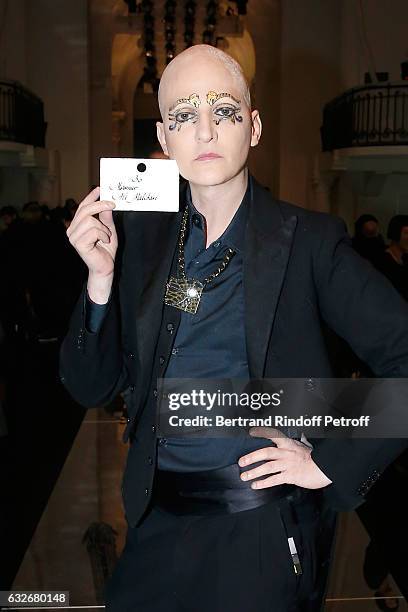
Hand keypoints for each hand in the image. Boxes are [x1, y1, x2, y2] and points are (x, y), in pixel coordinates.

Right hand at [67, 187, 116, 302]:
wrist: (106, 267)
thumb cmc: (106, 250)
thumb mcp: (108, 230)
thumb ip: (105, 218)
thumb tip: (106, 204)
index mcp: (77, 225)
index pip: (82, 207)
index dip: (91, 197)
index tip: (100, 188)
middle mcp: (72, 230)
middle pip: (85, 210)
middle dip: (100, 205)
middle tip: (113, 204)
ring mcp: (73, 237)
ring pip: (90, 220)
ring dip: (103, 228)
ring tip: (106, 237)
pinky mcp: (78, 243)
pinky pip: (93, 230)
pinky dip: (103, 235)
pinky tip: (104, 242)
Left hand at [238, 427, 331, 489]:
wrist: (325, 468)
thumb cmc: (314, 458)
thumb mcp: (303, 447)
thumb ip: (292, 445)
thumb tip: (288, 441)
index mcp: (289, 444)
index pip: (274, 436)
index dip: (262, 433)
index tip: (252, 432)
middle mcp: (286, 453)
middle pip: (266, 453)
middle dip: (252, 457)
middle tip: (241, 462)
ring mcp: (288, 464)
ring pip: (268, 467)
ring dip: (254, 472)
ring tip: (244, 476)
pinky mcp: (291, 476)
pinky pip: (274, 480)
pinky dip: (263, 483)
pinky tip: (256, 485)